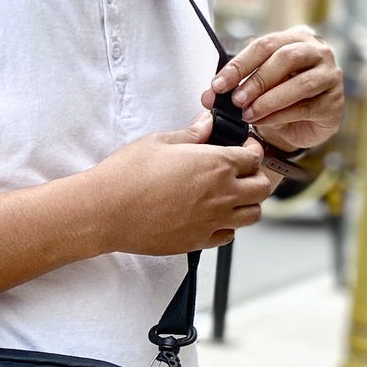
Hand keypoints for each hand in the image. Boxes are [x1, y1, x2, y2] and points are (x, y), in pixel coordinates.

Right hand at [91, 112, 273, 253]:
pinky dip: (227, 226)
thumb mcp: (158, 142)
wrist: (105, 211)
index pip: (254, 157)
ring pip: (251, 215)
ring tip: (231, 197)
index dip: (252, 150)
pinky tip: (212, 218)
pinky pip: (227, 236)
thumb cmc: (126, 176)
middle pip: (262, 188)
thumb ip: (190, 134)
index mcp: (215, 164)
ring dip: (247, 204)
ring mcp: (211, 221)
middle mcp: (220, 194)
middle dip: (256, 176)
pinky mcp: (196, 241)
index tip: (244, 149)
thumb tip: (205, 124)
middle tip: (242, 173)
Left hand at [201, 27, 344, 151]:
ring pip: (300, 83)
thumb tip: (207, 96)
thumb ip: (231, 89)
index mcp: (293, 40)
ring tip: (247, 114)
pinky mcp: (333, 103)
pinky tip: (261, 122)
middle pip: (286, 58)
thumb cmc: (278, 97)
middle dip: (256, 81)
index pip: (264, 44)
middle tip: (236, 100)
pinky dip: (279, 116)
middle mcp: (316, 52)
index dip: (239, 65)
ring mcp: (329, 76)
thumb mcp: (252, 89)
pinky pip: (305, 107)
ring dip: (268, 100)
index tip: (218, 85)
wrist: (303, 123)